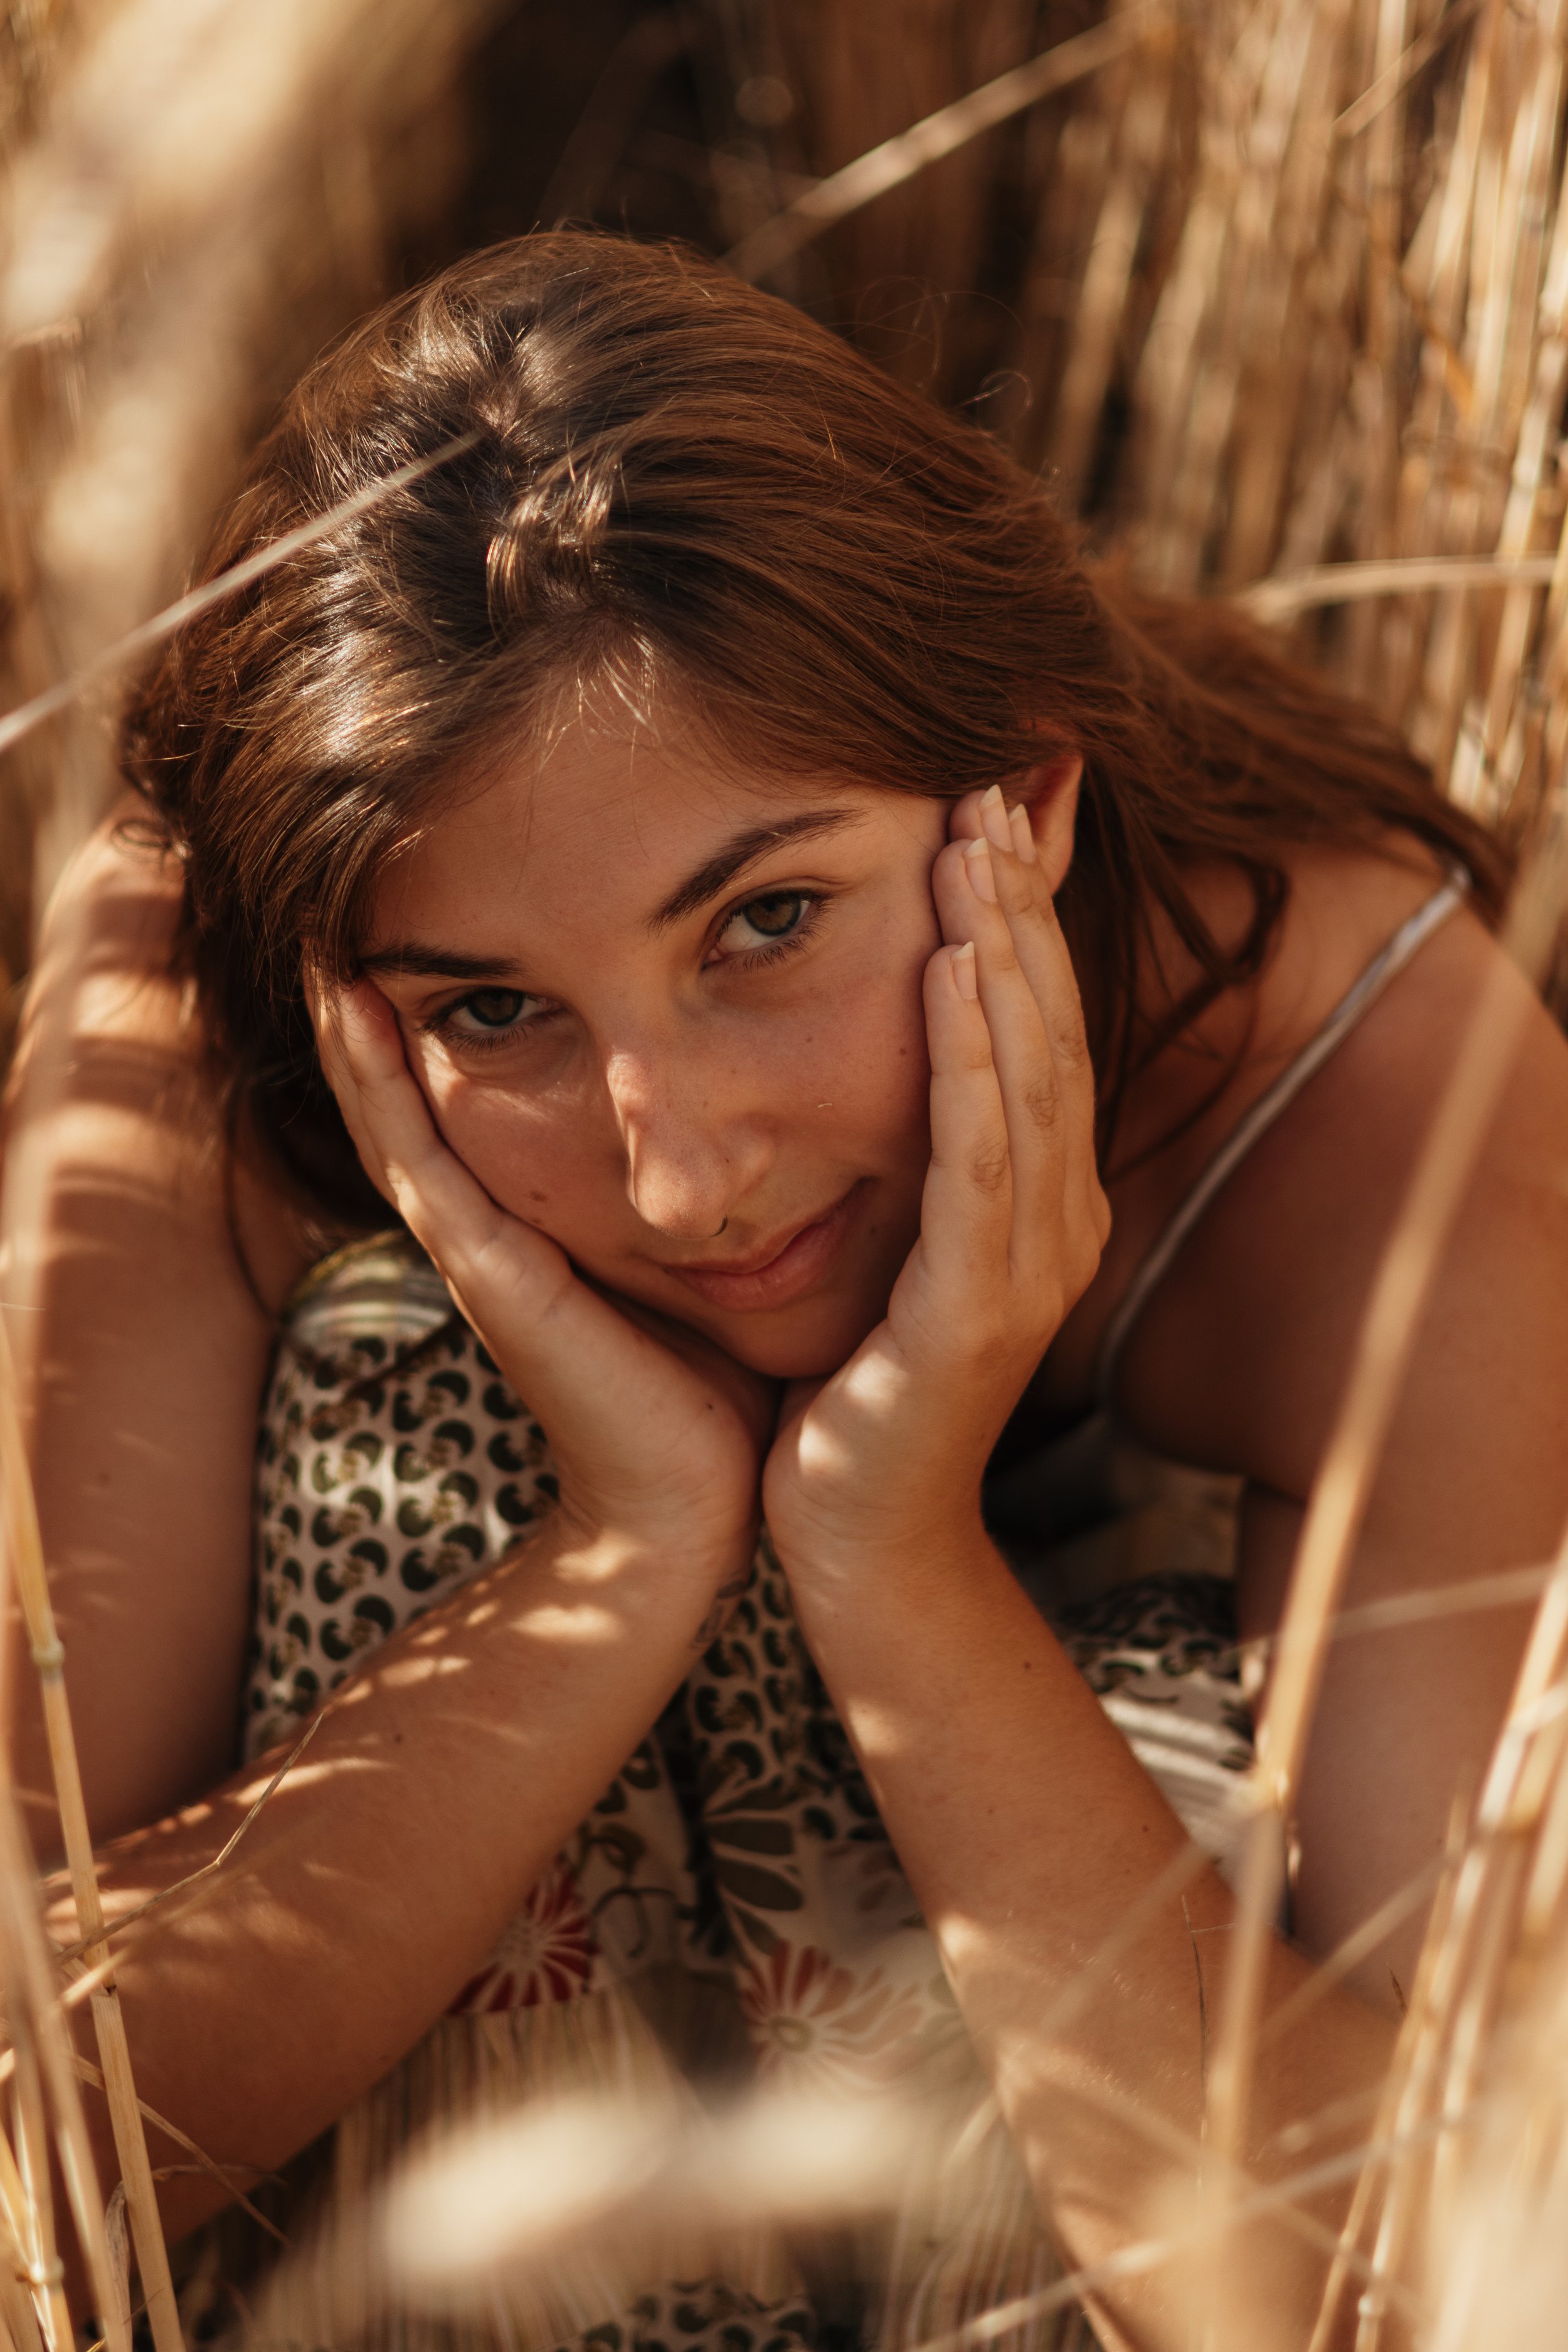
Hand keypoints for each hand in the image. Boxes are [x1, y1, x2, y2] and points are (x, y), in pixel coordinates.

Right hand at [312, 982, 770, 1593]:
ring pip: (392, 1116)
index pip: (462, 1104)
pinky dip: (380, 1084)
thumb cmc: (708, 1393)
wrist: (692, 1512)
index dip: (431, 1023)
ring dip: (355, 1028)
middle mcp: (484, 1232)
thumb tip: (734, 1125)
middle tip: (341, 909)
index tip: (420, 926)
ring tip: (328, 935)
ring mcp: (475, 1253)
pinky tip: (361, 1013)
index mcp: (529, 1227)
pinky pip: (419, 1160)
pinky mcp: (490, 1277)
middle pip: (402, 1101)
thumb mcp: (693, 1266)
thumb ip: (689, 1199)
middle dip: (371, 1010)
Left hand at [761, 784, 1109, 1581]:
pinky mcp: (976, 1313)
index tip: (986, 816)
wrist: (855, 1544)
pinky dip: (971, 1066)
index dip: (1020, 922)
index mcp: (1040, 1207)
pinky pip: (978, 1165)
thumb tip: (896, 1050)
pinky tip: (953, 978)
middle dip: (1021, 908)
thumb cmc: (857, 1395)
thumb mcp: (894, 1251)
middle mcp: (1055, 1226)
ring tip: (975, 848)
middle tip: (990, 787)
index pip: (1036, 1036)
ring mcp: (1028, 1271)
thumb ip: (917, 1157)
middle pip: (1047, 1034)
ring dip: (1001, 956)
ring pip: (1026, 1081)